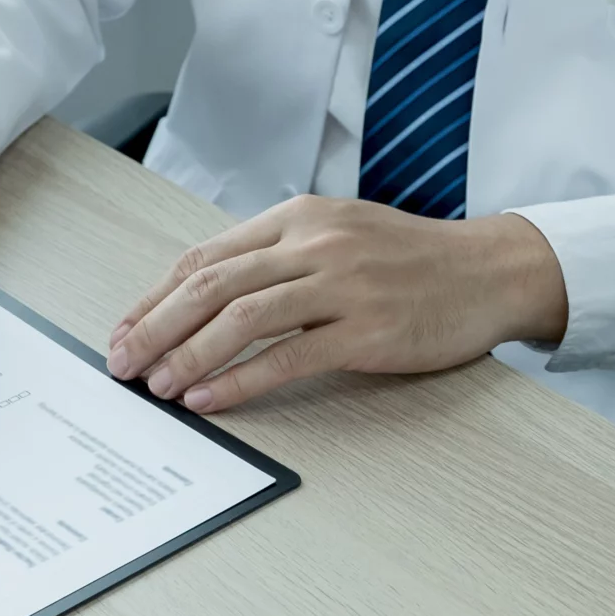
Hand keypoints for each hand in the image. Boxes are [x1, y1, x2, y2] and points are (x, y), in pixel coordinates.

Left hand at [105, 197, 568, 411]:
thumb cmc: (413, 261)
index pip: (205, 256)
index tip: (125, 330)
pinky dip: (241, 380)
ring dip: (189, 355)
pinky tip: (211, 399)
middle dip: (155, 327)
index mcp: (299, 216)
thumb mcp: (340, 235)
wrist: (492, 271)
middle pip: (212, 284)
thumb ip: (279, 257)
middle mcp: (315, 243)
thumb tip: (207, 298)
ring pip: (242, 318)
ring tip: (157, 387)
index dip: (155, 297)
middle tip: (122, 364)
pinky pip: (288, 356)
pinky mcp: (368, 330)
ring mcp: (342, 285)